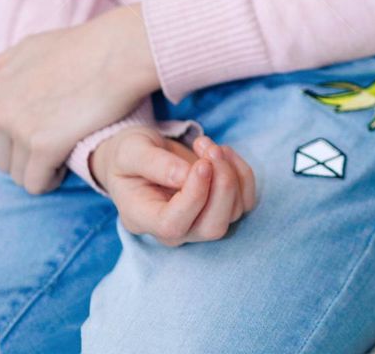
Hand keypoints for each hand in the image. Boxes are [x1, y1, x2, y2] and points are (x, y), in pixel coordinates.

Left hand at [0, 5, 158, 193]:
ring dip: (37, 168)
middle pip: (0, 153)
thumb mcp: (34, 47)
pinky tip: (66, 165)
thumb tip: (2, 87)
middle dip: (24, 154)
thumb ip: (10, 72)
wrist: (121, 51)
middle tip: (54, 142)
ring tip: (63, 152)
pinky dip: (50, 180)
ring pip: (16, 172)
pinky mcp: (41, 144)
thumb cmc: (90, 46)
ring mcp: (17, 123)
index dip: (14, 133)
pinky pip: (35, 183)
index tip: (35, 131)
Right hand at [91, 129, 256, 246]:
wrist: (139, 157)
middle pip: (212, 227)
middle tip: (209, 150)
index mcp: (144, 218)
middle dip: (222, 185)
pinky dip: (243, 174)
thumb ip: (154, 163)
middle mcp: (175, 229)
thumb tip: (185, 175)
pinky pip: (244, 201)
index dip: (194, 196)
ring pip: (233, 212)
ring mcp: (199, 222)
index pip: (174, 225)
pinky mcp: (219, 208)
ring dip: (230, 173)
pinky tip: (223, 152)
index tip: (202, 164)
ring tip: (208, 145)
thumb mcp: (131, 151)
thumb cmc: (129, 156)